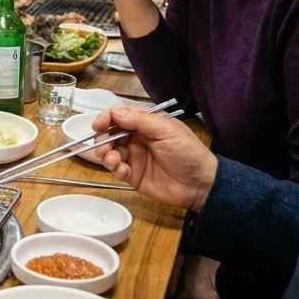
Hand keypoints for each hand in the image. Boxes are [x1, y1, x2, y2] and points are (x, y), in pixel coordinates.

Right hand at [93, 106, 215, 210]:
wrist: (200, 185)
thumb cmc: (189, 154)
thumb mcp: (167, 131)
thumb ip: (140, 121)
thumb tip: (115, 113)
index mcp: (146, 124)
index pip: (120, 115)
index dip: (107, 118)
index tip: (98, 125)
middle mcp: (138, 139)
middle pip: (111, 134)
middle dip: (103, 139)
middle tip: (104, 146)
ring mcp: (135, 157)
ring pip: (110, 151)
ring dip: (106, 154)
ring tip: (113, 159)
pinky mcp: (133, 175)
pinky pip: (116, 170)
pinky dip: (115, 168)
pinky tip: (122, 170)